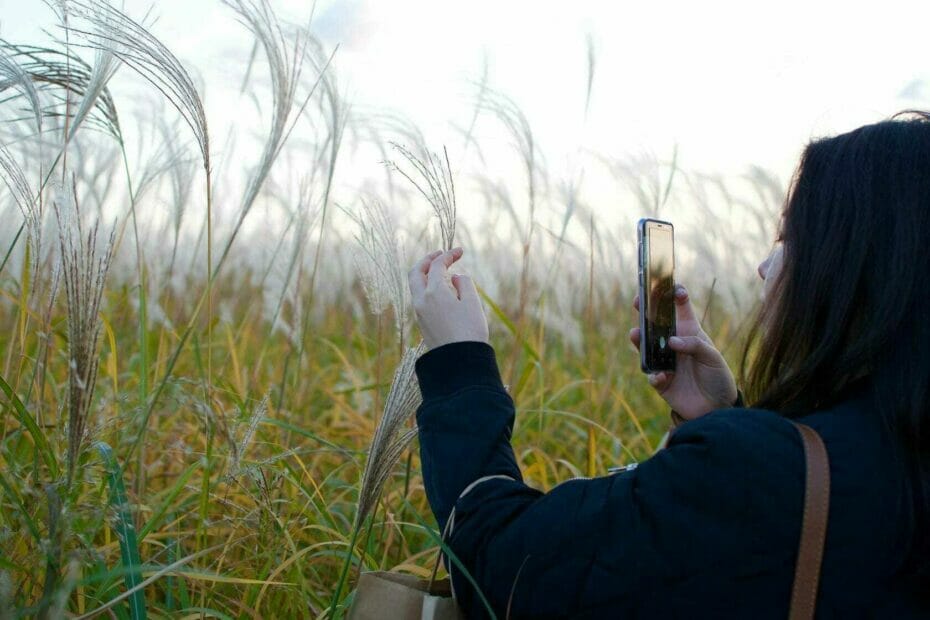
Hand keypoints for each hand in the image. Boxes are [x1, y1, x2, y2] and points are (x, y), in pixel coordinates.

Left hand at [408, 247, 489, 349]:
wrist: (460, 361)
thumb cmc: (470, 331)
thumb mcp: (472, 303)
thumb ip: (464, 284)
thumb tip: (456, 278)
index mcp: (434, 292)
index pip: (437, 265)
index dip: (448, 255)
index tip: (460, 251)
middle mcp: (421, 300)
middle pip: (416, 272)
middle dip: (428, 260)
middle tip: (441, 255)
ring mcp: (419, 313)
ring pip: (416, 286)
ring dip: (426, 274)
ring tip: (442, 272)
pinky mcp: (421, 323)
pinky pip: (420, 299)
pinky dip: (427, 288)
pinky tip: (441, 291)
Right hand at [629, 285, 736, 419]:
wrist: (716, 408)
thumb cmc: (717, 376)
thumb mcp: (713, 357)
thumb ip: (694, 345)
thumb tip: (671, 342)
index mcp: (689, 333)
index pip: (680, 309)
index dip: (676, 295)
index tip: (674, 287)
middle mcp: (673, 344)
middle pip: (655, 324)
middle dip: (645, 311)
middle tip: (639, 300)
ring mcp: (664, 362)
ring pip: (645, 347)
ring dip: (639, 340)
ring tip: (635, 333)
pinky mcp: (661, 381)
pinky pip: (652, 375)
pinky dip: (655, 375)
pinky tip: (664, 376)